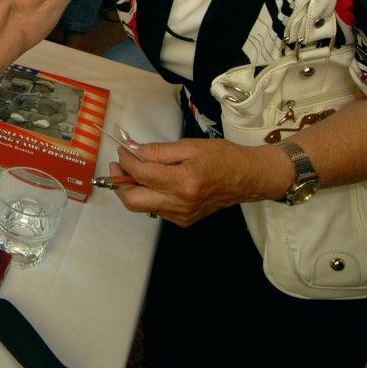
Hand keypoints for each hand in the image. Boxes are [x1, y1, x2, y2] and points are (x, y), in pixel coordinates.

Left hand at [104, 137, 275, 226]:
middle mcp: (181, 204)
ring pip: (142, 207)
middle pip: (133, 201)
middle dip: (118, 183)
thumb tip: (132, 151)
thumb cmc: (223, 157)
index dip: (126, 161)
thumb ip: (157, 151)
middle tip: (117, 165)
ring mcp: (182, 216)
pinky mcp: (184, 221)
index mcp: (184, 182)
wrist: (249, 177)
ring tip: (134, 170)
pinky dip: (148, 195)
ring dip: (132, 189)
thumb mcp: (189, 146)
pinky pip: (156, 209)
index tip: (122, 150)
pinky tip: (153, 181)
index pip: (142, 174)